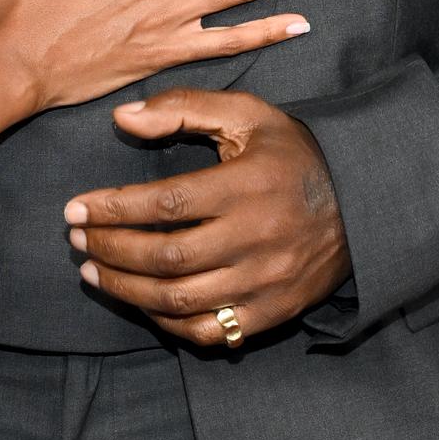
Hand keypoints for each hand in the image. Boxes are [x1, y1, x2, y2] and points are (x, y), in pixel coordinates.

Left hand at [66, 89, 351, 348]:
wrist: (363, 203)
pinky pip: (208, 331)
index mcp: (245, 186)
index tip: (74, 208)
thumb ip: (183, 108)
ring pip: (179, 300)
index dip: (111, 209)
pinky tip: (140, 302)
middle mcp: (256, 238)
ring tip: (92, 271)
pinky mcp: (272, 312)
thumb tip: (121, 117)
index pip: (163, 204)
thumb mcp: (247, 115)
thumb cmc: (292, 153)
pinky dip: (166, 323)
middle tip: (76, 241)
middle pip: (164, 258)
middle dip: (109, 250)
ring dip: (125, 290)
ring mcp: (264, 282)